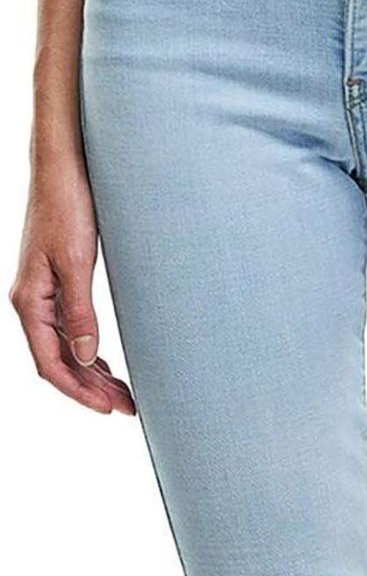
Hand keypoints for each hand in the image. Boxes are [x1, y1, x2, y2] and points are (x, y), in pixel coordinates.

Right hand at [10, 149, 133, 414]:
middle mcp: (32, 303)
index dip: (78, 391)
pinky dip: (89, 352)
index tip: (107, 409)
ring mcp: (44, 295)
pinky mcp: (57, 284)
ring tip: (123, 394)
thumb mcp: (76, 262)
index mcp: (30, 302)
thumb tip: (87, 358)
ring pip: (66, 349)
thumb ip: (81, 313)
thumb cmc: (66, 205)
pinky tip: (108, 365)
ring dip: (93, 374)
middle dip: (91, 389)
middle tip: (128, 407)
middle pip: (59, 362)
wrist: (62, 167)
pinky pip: (70, 331)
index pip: (50, 364)